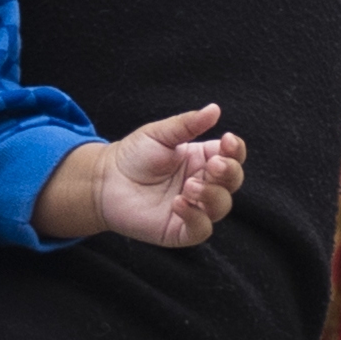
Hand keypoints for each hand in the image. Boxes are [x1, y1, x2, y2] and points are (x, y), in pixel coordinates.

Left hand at [43, 105, 246, 248]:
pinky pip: (201, 229)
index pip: (233, 156)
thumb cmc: (133, 156)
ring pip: (221, 206)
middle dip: (229, 172)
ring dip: (212, 194)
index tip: (227, 140)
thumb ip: (187, 124)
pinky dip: (195, 217)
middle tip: (213, 165)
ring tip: (189, 186)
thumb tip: (215, 109)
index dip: (236, 150)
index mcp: (203, 159)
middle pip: (232, 181)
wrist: (104, 180)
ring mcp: (194, 208)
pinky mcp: (180, 230)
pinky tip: (179, 203)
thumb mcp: (160, 134)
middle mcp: (203, 184)